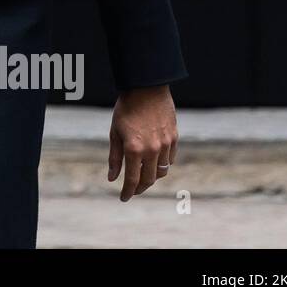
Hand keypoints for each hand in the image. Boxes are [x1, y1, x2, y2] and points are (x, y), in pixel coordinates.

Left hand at [108, 84, 177, 201]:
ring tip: (143, 177)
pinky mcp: (174, 138)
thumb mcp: (115, 133)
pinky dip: (163, 165)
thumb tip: (112, 178)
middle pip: (148, 179)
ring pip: (162, 171)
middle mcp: (152, 150)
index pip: (132, 180)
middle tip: (133, 191)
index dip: (127, 192)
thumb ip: (115, 157)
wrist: (146, 88)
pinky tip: (155, 163)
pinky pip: (171, 159)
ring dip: (152, 178)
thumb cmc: (126, 109)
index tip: (123, 198)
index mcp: (133, 149)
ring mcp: (165, 144)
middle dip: (140, 188)